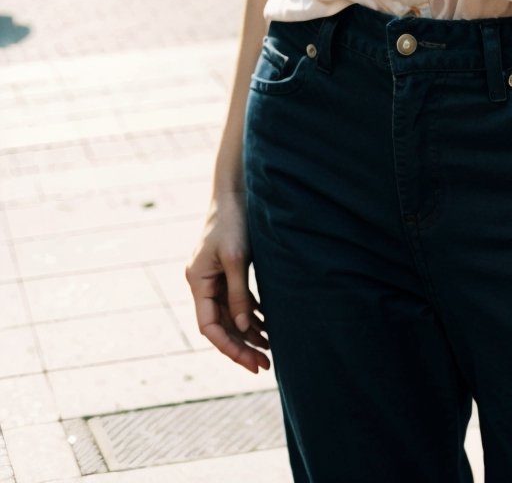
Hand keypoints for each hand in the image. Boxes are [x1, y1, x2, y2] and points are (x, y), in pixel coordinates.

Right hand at [185, 190, 269, 373]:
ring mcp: (214, 277)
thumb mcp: (238, 258)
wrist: (236, 189)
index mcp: (198, 281)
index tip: (251, 361)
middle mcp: (202, 283)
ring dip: (248, 333)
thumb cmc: (234, 220)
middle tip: (265, 365)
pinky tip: (267, 326)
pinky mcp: (227, 270)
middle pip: (220, 325)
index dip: (229, 347)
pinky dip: (251, 315)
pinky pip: (237, 301)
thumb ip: (239, 294)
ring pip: (230, 315)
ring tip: (270, 351)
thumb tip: (244, 327)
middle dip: (241, 346)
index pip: (209, 327)